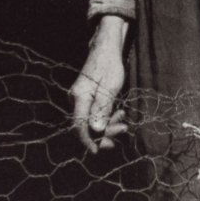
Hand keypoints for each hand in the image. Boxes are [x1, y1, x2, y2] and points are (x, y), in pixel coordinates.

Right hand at [70, 15, 129, 152]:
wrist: (106, 49)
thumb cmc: (109, 65)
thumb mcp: (110, 88)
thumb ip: (102, 109)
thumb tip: (96, 130)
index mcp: (79, 97)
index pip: (79, 126)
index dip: (88, 141)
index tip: (98, 151)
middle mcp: (76, 100)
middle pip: (86, 126)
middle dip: (104, 132)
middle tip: (123, 130)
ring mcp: (80, 99)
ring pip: (92, 121)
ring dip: (108, 124)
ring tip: (123, 118)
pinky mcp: (87, 99)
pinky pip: (95, 114)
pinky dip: (107, 117)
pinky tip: (119, 113)